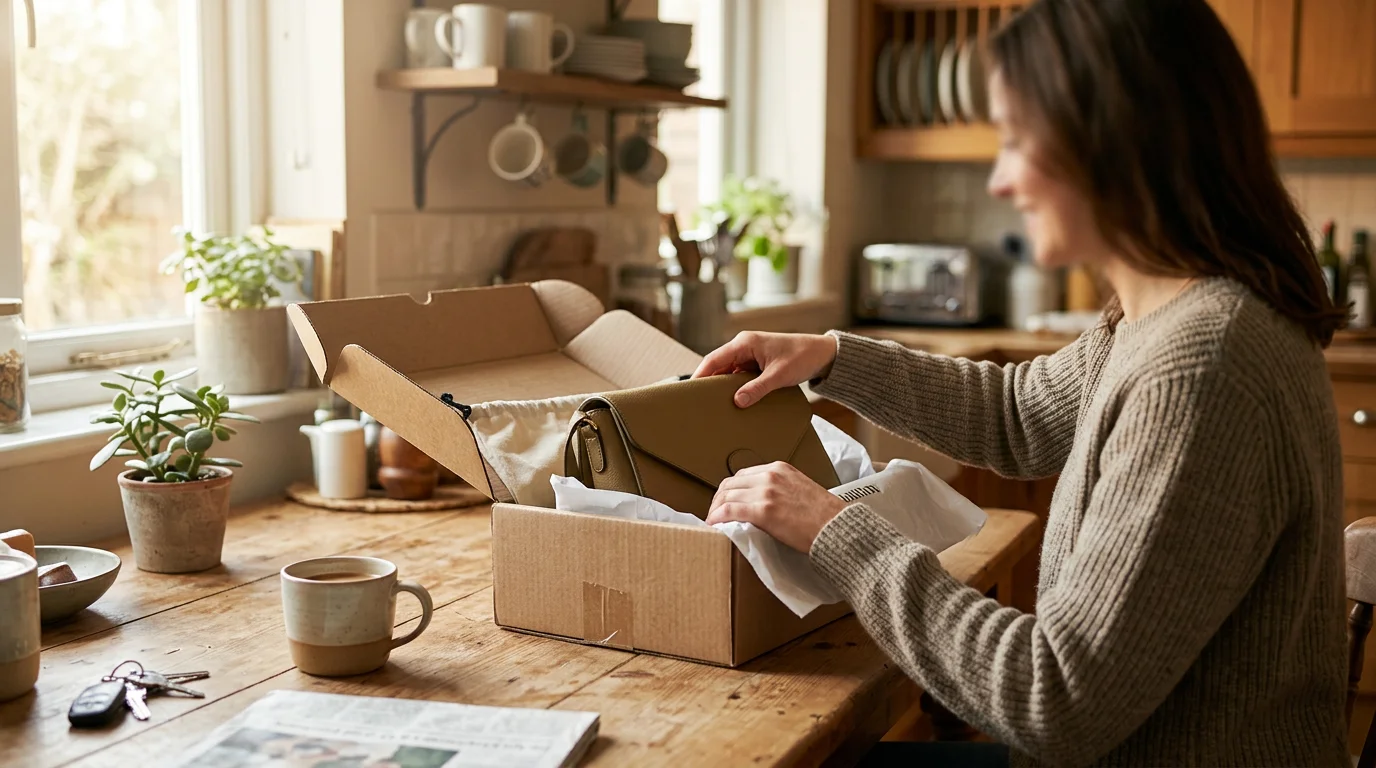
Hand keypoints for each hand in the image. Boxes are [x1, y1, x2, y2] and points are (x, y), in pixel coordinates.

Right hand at [692, 331, 838, 407]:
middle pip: (718, 365)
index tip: (690, 390)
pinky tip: (734, 400)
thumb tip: (738, 401)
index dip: (700, 374)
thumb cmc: (802, 357)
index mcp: (745, 342)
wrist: (822, 354)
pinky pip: (739, 375)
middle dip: (709, 382)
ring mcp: (750, 354)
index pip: (714, 359)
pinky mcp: (756, 362)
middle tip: (698, 401)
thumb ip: (757, 389)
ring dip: (723, 385)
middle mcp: (743, 346)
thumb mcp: (779, 376)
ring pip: (728, 371)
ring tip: (714, 403)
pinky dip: (735, 386)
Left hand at [707, 462, 847, 552]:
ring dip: (715, 510)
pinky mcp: (764, 511)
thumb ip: (779, 489)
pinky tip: (714, 525)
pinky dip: (718, 518)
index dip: (730, 490)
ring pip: (727, 496)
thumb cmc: (824, 515)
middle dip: (718, 499)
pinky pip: (730, 511)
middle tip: (715, 514)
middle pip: (730, 484)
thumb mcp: (800, 490)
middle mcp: (770, 475)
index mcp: (779, 468)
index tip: (725, 502)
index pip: (743, 475)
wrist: (837, 527)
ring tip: (713, 522)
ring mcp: (766, 492)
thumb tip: (760, 502)